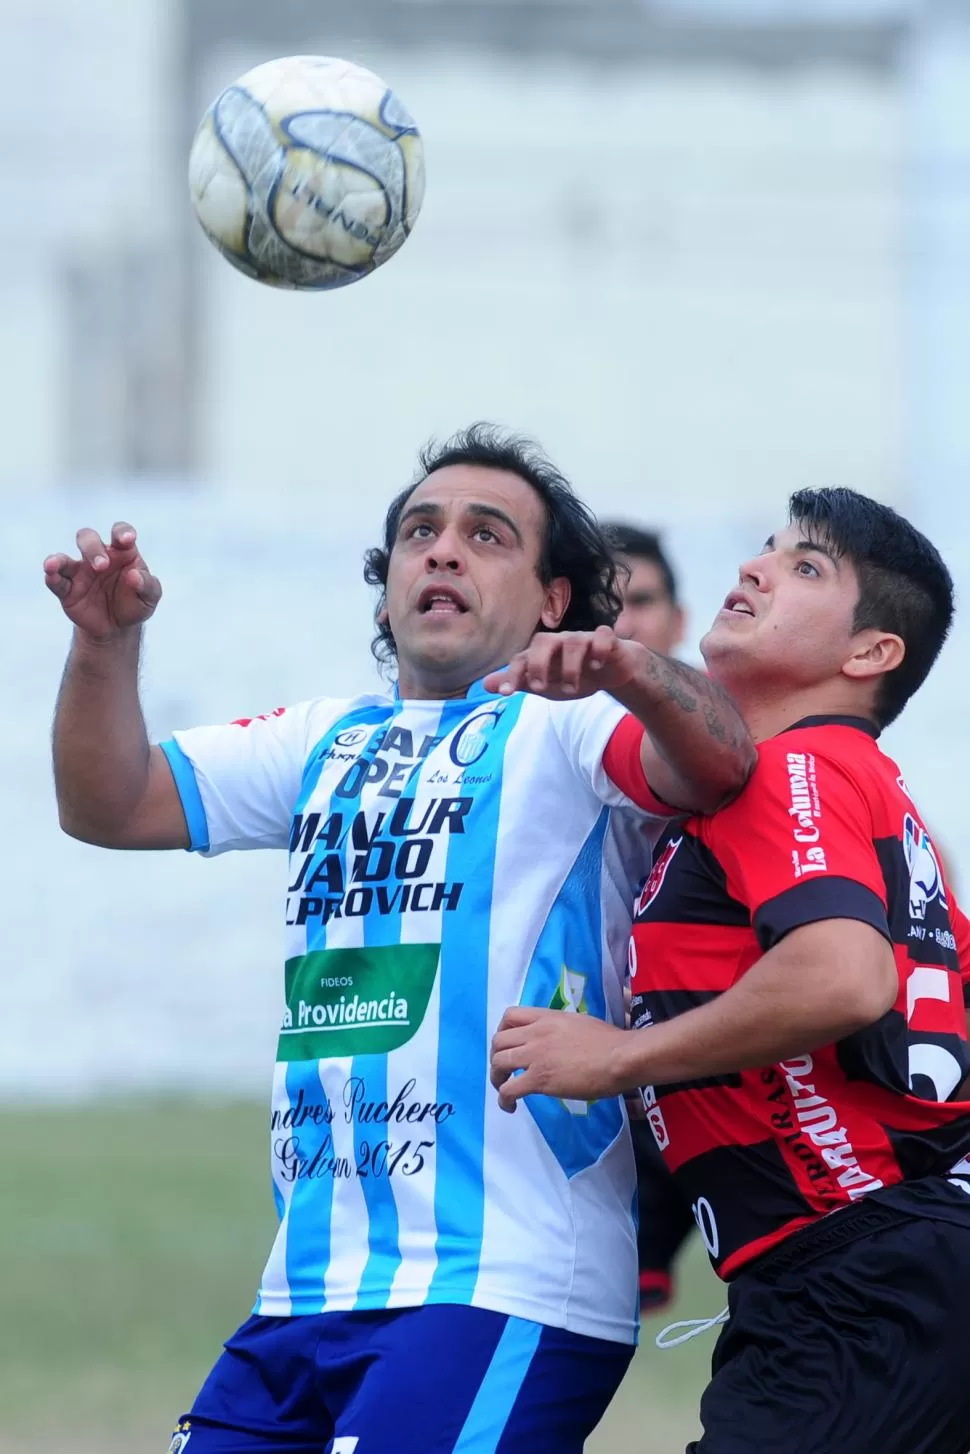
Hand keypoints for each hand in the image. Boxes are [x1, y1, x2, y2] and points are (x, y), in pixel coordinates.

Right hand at [44, 523, 160, 640]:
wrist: (118, 628)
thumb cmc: (135, 604)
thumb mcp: (150, 597)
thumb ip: (148, 585)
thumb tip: (134, 576)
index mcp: (122, 552)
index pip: (120, 532)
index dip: (122, 532)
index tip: (128, 540)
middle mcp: (98, 556)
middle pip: (88, 538)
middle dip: (92, 549)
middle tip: (101, 566)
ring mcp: (80, 572)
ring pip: (64, 558)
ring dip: (60, 560)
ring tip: (55, 564)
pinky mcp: (67, 589)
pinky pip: (55, 580)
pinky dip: (51, 576)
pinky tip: (50, 574)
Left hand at [483, 626, 643, 699]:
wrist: (610, 670)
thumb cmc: (572, 674)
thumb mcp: (545, 683)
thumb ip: (519, 682)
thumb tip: (485, 684)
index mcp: (542, 653)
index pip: (521, 658)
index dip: (512, 674)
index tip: (506, 693)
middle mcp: (560, 643)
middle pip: (543, 641)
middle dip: (539, 664)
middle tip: (540, 688)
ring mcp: (583, 640)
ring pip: (574, 642)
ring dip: (571, 667)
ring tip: (571, 689)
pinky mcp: (606, 641)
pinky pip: (603, 636)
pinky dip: (600, 649)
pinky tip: (597, 665)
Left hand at [490, 1006, 630, 1112]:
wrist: (620, 1057)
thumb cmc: (610, 1042)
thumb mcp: (579, 1023)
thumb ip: (561, 1030)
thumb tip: (557, 1042)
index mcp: (547, 1017)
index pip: (510, 1015)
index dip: (502, 1030)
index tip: (509, 1044)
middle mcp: (536, 1033)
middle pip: (498, 1041)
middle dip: (496, 1056)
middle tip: (505, 1069)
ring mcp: (535, 1056)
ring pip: (498, 1063)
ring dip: (496, 1078)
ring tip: (504, 1089)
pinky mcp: (539, 1079)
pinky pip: (509, 1089)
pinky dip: (504, 1099)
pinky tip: (510, 1106)